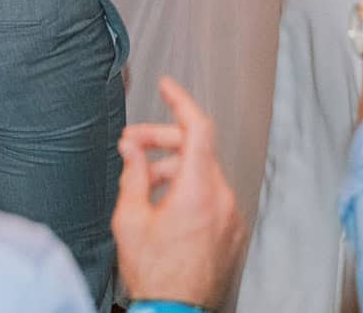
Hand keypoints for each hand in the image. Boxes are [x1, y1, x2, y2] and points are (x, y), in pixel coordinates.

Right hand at [113, 76, 244, 308]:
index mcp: (198, 191)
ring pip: (203, 173)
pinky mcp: (232, 231)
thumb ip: (133, 175)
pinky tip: (164, 203)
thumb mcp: (130, 220)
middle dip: (162, 141)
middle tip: (133, 145)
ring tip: (143, 182)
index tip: (167, 86)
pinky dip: (189, 189)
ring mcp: (231, 216)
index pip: (198, 127)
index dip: (181, 101)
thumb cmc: (154, 276)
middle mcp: (222, 199)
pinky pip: (212, 196)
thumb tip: (132, 149)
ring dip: (173, 169)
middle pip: (197, 149)